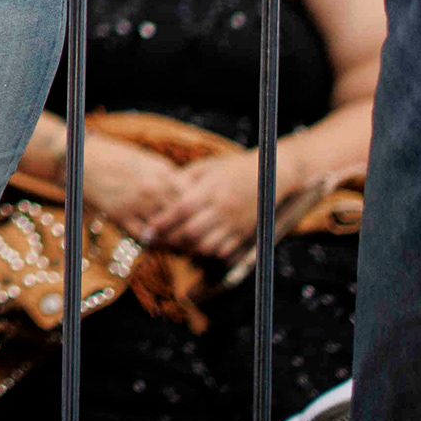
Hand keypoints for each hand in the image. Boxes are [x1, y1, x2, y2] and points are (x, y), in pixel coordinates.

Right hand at [70, 135, 187, 239]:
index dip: (197, 211)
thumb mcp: (144, 159)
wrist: (77, 157)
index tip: (198, 219)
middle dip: (189, 229)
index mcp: (163, 170)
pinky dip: (152, 241)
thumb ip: (166, 176)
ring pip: (166, 229)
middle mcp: (154, 186)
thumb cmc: (112, 156)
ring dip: (172, 238)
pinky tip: (154, 241)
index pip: (192, 197)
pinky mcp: (121, 214)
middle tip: (193, 240)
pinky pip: (145, 235)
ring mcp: (137, 201)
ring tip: (177, 245)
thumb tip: (185, 195)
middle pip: (182, 216)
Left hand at [138, 145, 263, 258]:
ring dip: (188, 250)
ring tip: (175, 246)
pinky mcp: (245, 234)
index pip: (182, 208)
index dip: (163, 221)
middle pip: (191, 232)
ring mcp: (235, 223)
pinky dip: (207, 254)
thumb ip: (185, 178)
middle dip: (171, 240)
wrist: (271, 175)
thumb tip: (161, 188)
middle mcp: (223, 208)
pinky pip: (223, 252)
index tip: (149, 229)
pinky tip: (197, 248)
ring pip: (206, 246)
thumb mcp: (208, 166)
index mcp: (211, 189)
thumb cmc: (234, 168)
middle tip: (157, 242)